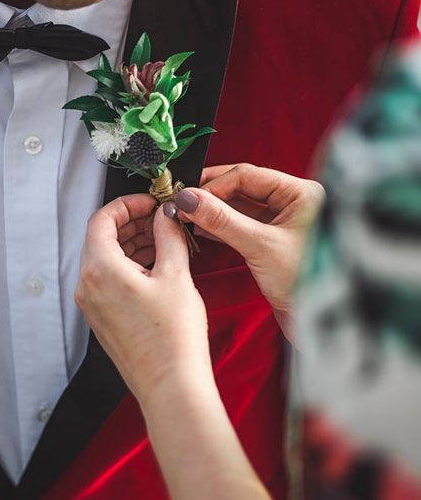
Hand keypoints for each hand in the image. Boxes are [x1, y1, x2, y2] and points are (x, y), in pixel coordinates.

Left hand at [75, 194, 209, 410]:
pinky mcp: (103, 319)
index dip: (127, 204)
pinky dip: (129, 265)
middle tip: (159, 218)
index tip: (150, 202)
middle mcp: (88, 286)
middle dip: (131, 223)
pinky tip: (156, 265)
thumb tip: (165, 215)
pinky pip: (109, 280)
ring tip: (163, 240)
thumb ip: (168, 235)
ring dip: (132, 244)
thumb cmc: (172, 338)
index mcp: (100, 269)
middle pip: (101, 238)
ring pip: (106, 259)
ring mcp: (92, 305)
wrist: (170, 384)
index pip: (102, 219)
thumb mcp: (176, 274)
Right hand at [174, 163, 324, 339]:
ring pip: (240, 207)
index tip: (186, 195)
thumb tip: (189, 198)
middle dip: (211, 194)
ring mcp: (282, 223)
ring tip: (185, 214)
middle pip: (242, 187)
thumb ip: (222, 219)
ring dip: (212, 210)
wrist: (318, 323)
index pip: (248, 175)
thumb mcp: (260, 246)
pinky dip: (219, 226)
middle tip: (181, 200)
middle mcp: (293, 203)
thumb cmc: (305, 282)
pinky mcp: (272, 242)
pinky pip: (241, 225)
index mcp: (300, 193)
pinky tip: (199, 227)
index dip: (214, 184)